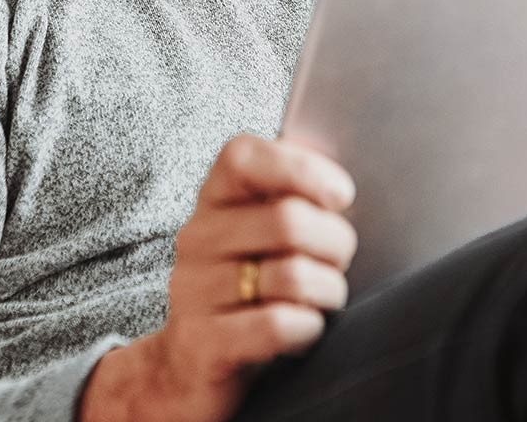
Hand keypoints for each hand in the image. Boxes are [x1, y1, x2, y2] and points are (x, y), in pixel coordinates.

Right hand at [81, 135, 357, 421]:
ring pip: (291, 276)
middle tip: (339, 263)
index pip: (243, 157)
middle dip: (336, 243)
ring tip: (324, 301)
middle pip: (287, 221)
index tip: (339, 197)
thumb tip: (336, 178)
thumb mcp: (261, 235)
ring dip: (328, 291)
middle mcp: (195, 239)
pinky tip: (305, 330)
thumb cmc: (247, 291)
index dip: (301, 169)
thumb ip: (293, 194)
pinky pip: (278, 324)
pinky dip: (308, 328)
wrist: (188, 370)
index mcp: (212, 200)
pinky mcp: (204, 342)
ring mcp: (193, 291)